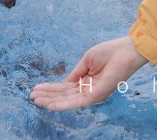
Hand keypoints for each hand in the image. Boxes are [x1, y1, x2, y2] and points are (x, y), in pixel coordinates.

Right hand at [30, 36, 148, 110]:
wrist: (125, 51)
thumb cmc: (109, 52)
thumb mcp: (86, 61)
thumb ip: (75, 73)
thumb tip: (65, 82)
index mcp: (86, 80)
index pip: (65, 87)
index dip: (50, 88)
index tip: (37, 88)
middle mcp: (87, 89)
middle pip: (64, 95)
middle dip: (47, 96)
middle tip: (32, 96)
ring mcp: (91, 94)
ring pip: (67, 100)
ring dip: (51, 101)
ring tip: (36, 100)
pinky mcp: (95, 96)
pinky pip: (76, 102)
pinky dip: (62, 104)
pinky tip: (50, 104)